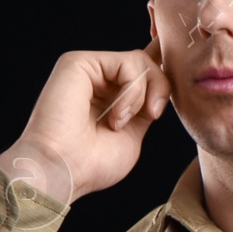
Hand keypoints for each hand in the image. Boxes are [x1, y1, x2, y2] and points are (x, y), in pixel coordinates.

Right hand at [0, 38, 171, 206]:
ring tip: (119, 122)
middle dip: (160, 88)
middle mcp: (98, 80)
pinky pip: (128, 62)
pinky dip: (132, 91)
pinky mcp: (80, 61)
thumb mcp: (132, 135)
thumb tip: (161, 82)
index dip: (160, 68)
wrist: (63, 170)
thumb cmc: (92, 164)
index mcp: (109, 98)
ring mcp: (89, 69)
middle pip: (147, 64)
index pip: (141, 72)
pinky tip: (116, 115)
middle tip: (153, 115)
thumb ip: (145, 107)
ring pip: (140, 61)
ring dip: (141, 96)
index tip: (169, 72)